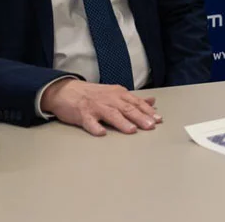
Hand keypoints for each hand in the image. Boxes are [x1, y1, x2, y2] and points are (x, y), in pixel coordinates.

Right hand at [40, 78, 161, 136]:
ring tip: (132, 130)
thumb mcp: (115, 93)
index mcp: (118, 94)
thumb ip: (134, 99)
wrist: (66, 90)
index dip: (148, 111)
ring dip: (122, 122)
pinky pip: (89, 121)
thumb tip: (152, 101)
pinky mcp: (82, 114)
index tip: (158, 120)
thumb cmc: (93, 94)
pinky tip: (101, 133)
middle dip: (140, 117)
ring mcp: (95, 106)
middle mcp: (109, 99)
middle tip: (151, 126)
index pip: (136, 103)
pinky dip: (95, 127)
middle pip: (127, 108)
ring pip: (111, 114)